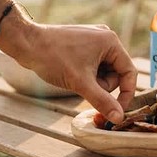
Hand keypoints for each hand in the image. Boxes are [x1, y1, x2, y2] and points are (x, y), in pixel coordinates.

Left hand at [3, 19, 137, 123]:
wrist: (26, 43)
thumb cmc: (53, 58)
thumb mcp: (81, 83)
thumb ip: (102, 101)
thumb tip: (119, 118)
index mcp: (111, 42)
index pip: (129, 72)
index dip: (126, 93)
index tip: (117, 110)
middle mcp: (106, 38)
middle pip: (116, 73)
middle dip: (102, 85)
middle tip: (84, 87)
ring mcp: (94, 40)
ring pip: (104, 71)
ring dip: (93, 81)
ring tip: (75, 79)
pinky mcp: (83, 44)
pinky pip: (93, 65)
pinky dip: (85, 74)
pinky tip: (71, 73)